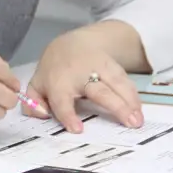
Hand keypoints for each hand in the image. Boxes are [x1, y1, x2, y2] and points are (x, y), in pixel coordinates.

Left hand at [27, 30, 144, 130]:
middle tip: (129, 122)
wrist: (73, 43)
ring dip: (130, 101)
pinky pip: (125, 80)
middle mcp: (79, 74)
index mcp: (57, 82)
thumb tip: (38, 115)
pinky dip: (133, 94)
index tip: (78, 129)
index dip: (68, 114)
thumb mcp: (37, 84)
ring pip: (116, 84)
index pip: (62, 100)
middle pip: (99, 91)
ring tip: (138, 120)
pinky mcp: (112, 65)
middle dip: (115, 106)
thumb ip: (33, 102)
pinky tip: (139, 109)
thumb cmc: (54, 70)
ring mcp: (98, 68)